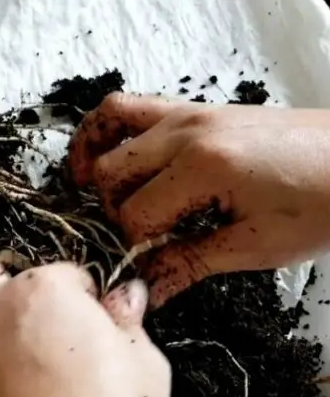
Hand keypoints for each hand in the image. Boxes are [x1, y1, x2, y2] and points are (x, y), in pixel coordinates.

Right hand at [68, 93, 329, 305]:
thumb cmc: (323, 204)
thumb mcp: (259, 246)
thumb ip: (190, 263)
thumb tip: (143, 291)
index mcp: (204, 167)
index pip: (135, 214)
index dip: (134, 248)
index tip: (148, 267)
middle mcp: (186, 131)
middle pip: (111, 173)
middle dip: (112, 211)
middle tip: (135, 238)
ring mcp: (187, 112)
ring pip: (107, 128)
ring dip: (94, 162)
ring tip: (90, 193)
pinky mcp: (195, 107)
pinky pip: (130, 105)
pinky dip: (107, 128)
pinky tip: (108, 156)